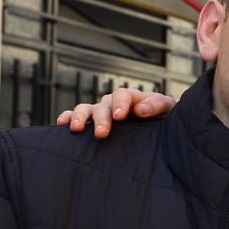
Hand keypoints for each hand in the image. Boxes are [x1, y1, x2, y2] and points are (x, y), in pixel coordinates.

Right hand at [56, 87, 175, 136]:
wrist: (159, 125)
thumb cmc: (164, 117)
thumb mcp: (167, 109)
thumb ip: (157, 105)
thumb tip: (141, 109)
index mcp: (133, 98)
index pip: (124, 95)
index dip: (120, 104)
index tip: (120, 116)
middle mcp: (114, 102)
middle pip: (104, 104)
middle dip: (101, 118)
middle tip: (102, 133)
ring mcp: (101, 111)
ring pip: (86, 109)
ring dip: (81, 117)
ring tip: (77, 129)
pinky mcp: (92, 121)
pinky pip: (76, 116)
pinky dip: (68, 117)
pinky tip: (62, 123)